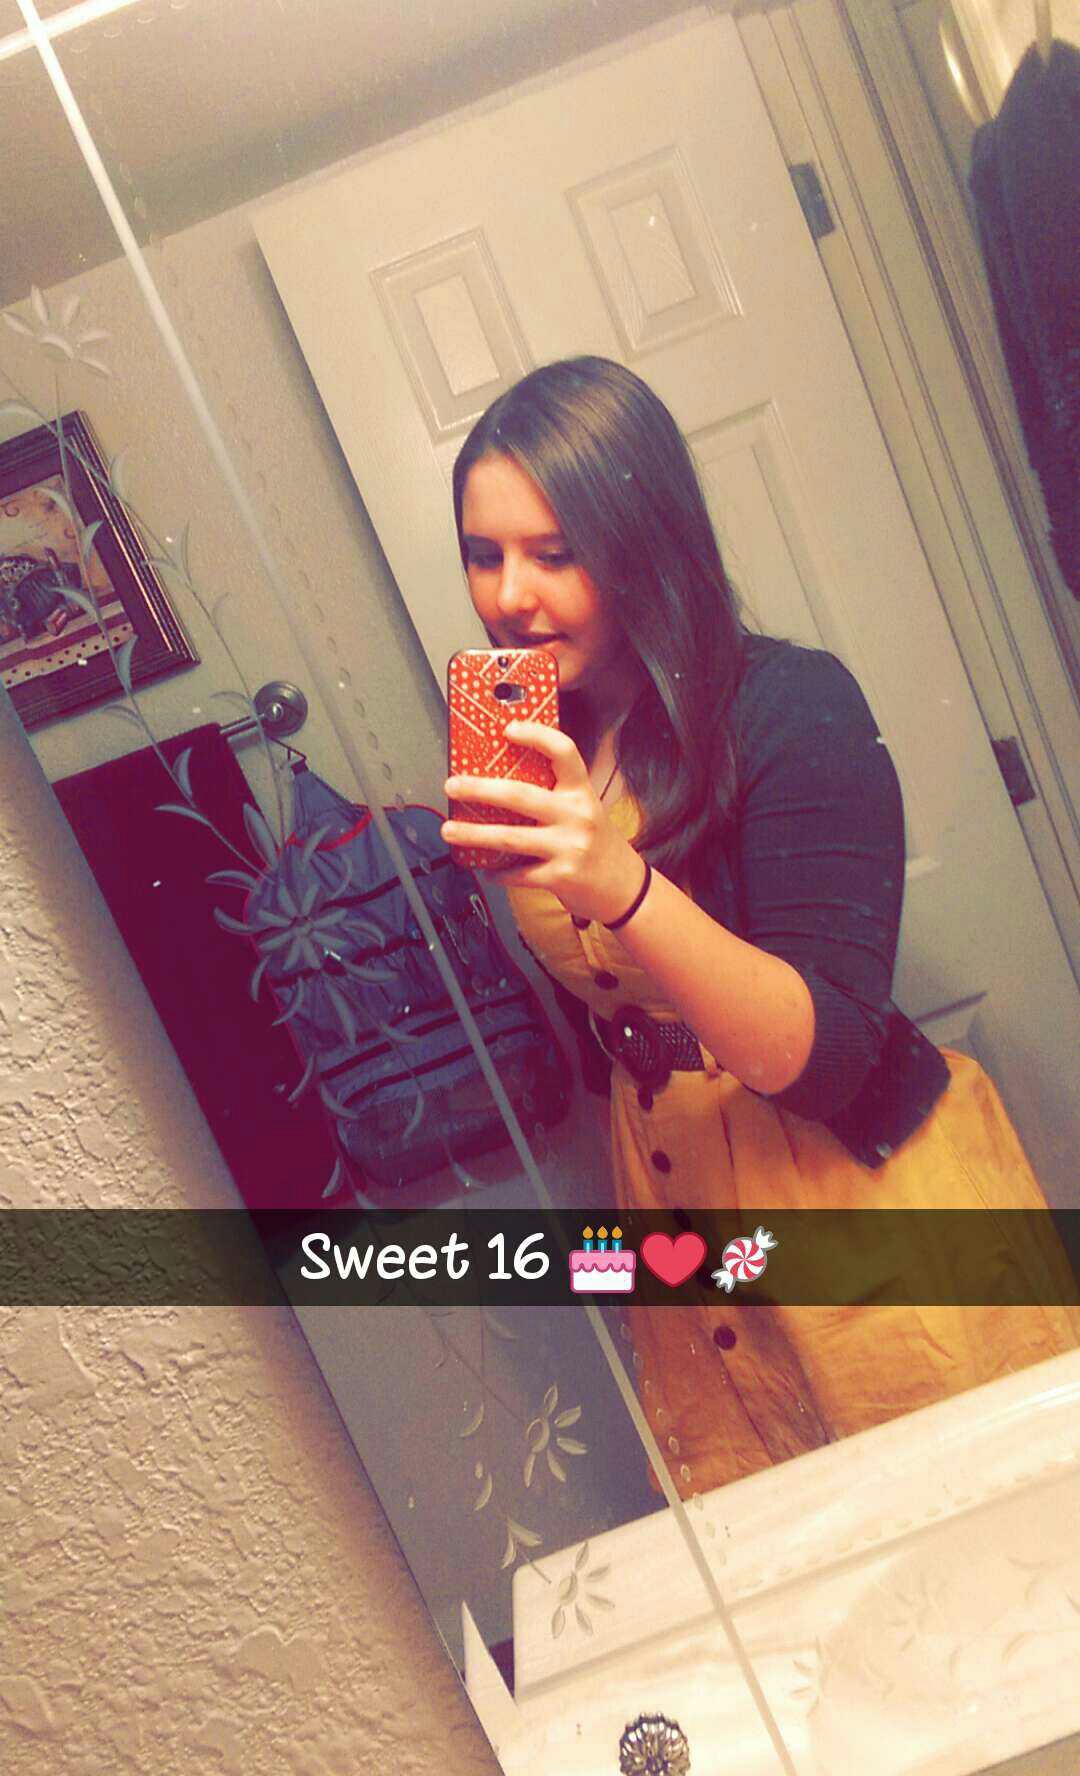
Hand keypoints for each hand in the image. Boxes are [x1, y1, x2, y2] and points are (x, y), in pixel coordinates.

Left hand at [441, 719, 646, 924]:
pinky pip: (518, 873)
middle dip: (480, 790)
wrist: (624, 887)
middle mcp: (577, 815)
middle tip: (452, 785)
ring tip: (449, 830)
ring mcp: (569, 847)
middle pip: (521, 796)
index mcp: (581, 791)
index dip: (536, 735)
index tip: (508, 728)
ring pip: (511, 837)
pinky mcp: (561, 877)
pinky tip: (485, 867)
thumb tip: (499, 780)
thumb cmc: (596, 843)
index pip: (563, 752)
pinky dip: (497, 871)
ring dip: (474, 834)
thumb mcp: (584, 809)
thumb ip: (553, 794)